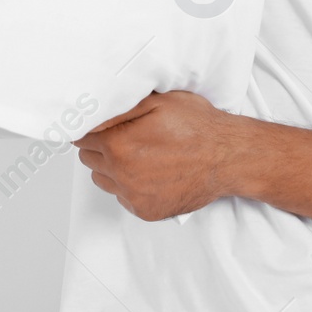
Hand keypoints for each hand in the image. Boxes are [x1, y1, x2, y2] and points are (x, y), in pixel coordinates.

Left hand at [72, 91, 241, 220]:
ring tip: (138, 154)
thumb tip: (91, 111)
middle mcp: (122, 174)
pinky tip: (149, 171)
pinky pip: (122, 197)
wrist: (229, 157)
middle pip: (88, 159)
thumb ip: (118, 107)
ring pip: (102, 180)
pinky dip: (129, 185)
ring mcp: (134, 196)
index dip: (92, 127)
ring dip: (112, 167)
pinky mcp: (146, 211)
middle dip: (101, 146)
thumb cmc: (198, 127)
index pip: (82, 137)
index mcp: (119, 145)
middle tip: (124, 136)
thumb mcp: (157, 101)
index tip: (103, 124)